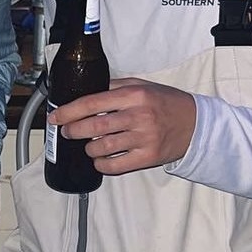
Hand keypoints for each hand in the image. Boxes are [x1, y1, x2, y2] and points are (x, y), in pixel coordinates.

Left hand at [48, 78, 195, 175]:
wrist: (195, 124)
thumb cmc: (165, 103)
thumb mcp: (142, 86)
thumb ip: (114, 87)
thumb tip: (84, 93)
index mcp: (134, 95)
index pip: (92, 102)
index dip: (68, 111)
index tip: (55, 117)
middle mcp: (138, 116)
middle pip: (93, 126)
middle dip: (73, 130)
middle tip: (68, 131)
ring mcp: (144, 138)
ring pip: (102, 147)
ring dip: (88, 148)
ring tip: (89, 144)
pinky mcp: (148, 157)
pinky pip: (115, 166)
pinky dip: (101, 164)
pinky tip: (100, 159)